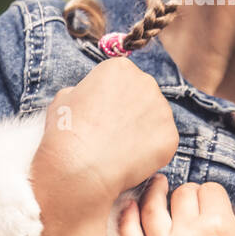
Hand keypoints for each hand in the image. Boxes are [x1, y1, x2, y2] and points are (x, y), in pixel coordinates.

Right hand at [36, 57, 178, 214]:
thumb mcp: (63, 98)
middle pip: (143, 95)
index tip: (101, 115)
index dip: (111, 99)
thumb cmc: (65, 132)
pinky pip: (163, 142)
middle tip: (113, 134)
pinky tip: (131, 160)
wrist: (79, 167)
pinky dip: (151, 152)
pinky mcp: (171, 135)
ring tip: (120, 149)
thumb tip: (91, 98)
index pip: (123, 79)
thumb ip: (84, 91)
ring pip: (155, 119)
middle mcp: (146, 82)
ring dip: (143, 131)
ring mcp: (162, 109)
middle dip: (131, 112)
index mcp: (120, 67)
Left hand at [117, 171, 234, 235]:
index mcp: (220, 226)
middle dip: (188, 195)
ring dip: (153, 194)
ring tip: (156, 187)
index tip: (215, 205)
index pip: (208, 190)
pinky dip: (126, 220)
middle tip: (192, 205)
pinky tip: (128, 207)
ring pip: (151, 210)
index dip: (214, 195)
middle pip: (180, 196)